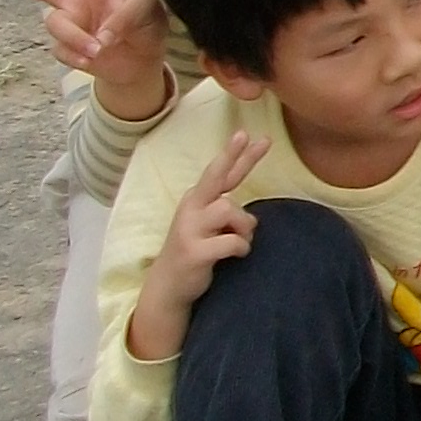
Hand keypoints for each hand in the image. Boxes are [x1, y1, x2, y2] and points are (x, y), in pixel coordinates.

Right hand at [0, 0, 172, 120]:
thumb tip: (100, 37)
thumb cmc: (146, 24)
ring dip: (75, 37)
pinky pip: (61, 50)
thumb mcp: (149, 10)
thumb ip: (128, 15)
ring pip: (55, 24)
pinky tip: (93, 60)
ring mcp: (68, 22)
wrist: (142, 61)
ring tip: (98, 48)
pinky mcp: (65, 48)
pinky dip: (78, 56)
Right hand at [127, 129, 264, 363]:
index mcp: (196, 200)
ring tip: (239, 240)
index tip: (248, 133)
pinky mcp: (194, 250)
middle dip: (230, 156)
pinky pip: (233, 242)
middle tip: (246, 136)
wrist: (169, 287)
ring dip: (244, 227)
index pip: (220, 173)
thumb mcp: (209, 227)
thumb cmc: (196, 250)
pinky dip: (241, 248)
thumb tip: (251, 213)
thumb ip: (228, 214)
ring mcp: (190, 228)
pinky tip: (234, 254)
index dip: (235, 154)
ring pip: (231, 210)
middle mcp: (191, 208)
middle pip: (215, 177)